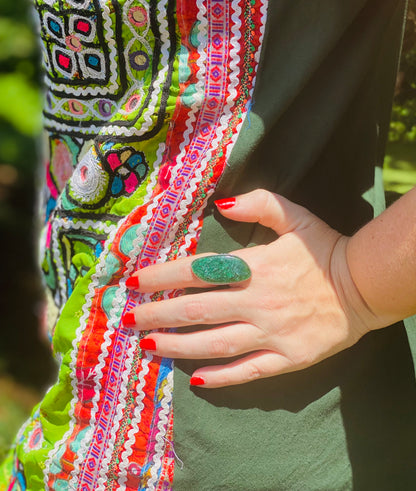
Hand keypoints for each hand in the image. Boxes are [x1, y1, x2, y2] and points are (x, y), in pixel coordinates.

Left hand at [122, 189, 379, 387]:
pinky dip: (223, 377)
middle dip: (159, 315)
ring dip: (179, 346)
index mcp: (256, 267)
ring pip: (216, 343)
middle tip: (130, 320)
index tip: (136, 282)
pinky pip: (250, 370)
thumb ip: (258, 204)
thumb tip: (221, 205)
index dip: (164, 277)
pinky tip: (197, 380)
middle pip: (198, 310)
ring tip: (149, 347)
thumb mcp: (295, 215)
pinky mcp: (288, 357)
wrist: (365, 284)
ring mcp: (272, 332)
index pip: (199, 271)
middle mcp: (258, 301)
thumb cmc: (325, 248)